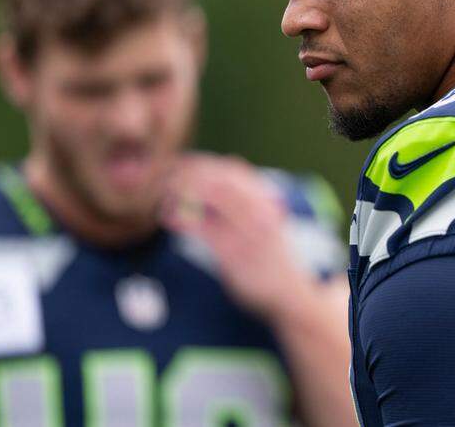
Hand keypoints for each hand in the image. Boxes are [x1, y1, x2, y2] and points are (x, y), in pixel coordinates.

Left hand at [162, 153, 314, 322]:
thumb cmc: (272, 259)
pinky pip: (203, 229)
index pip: (235, 170)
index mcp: (267, 202)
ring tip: (165, 193)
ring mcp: (247, 231)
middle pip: (220, 179)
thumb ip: (247, 204)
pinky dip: (182, 219)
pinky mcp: (233, 253)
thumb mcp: (267, 224)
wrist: (290, 293)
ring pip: (212, 197)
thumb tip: (221, 180)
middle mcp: (259, 211)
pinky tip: (167, 217)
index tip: (185, 162)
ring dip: (185, 190)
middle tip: (167, 175)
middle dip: (191, 173)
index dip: (207, 162)